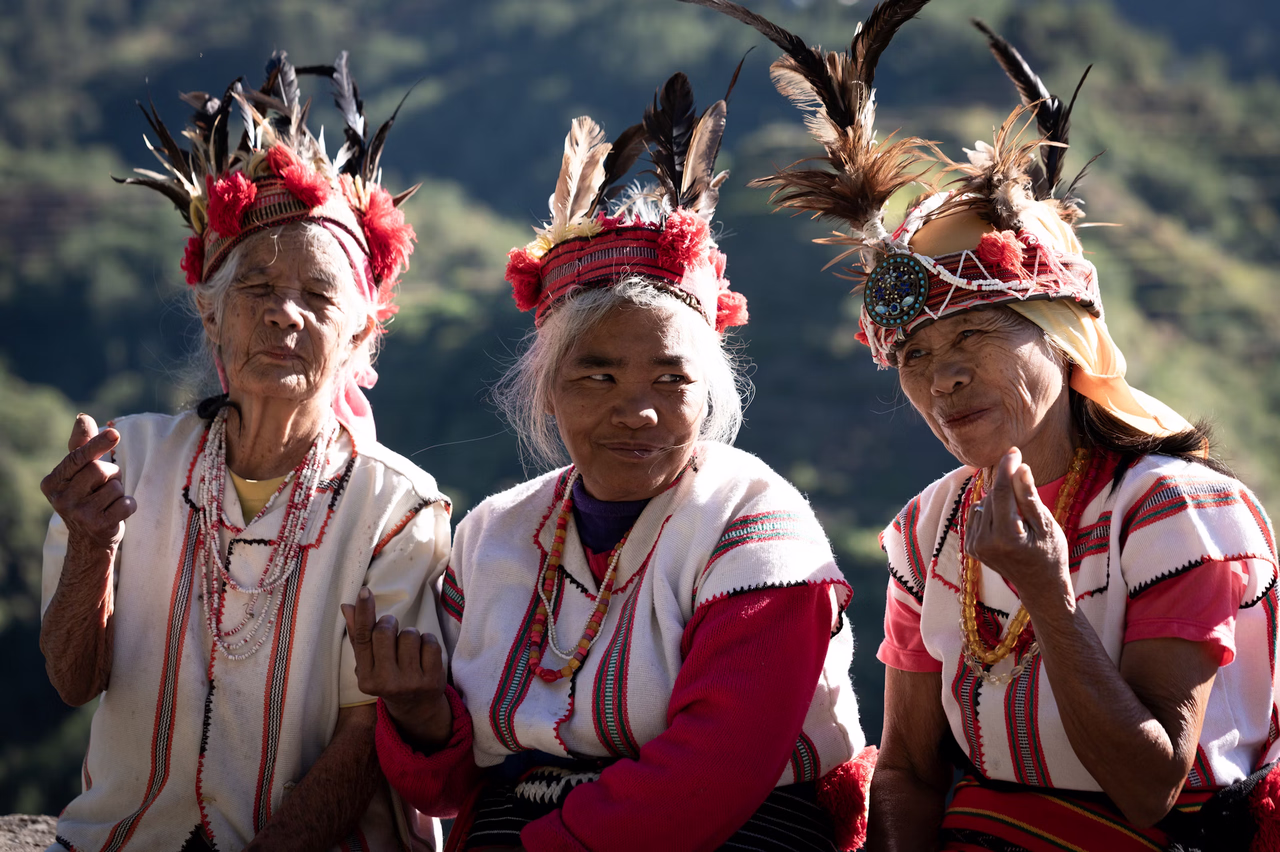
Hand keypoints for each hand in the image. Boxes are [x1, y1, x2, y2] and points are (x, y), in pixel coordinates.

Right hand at [40, 414, 136, 548]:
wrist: (89, 540)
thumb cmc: (87, 498)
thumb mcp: (80, 473)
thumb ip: (82, 446)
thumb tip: (82, 417)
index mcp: (53, 482)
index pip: (77, 458)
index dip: (97, 445)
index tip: (114, 433)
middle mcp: (60, 498)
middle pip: (100, 469)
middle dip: (112, 474)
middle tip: (106, 486)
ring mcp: (78, 514)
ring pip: (116, 486)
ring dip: (120, 491)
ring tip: (108, 502)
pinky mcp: (98, 526)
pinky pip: (127, 503)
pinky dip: (129, 505)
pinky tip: (116, 514)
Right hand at [341, 587, 451, 749]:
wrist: (417, 708)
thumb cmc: (389, 678)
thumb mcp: (370, 664)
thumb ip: (359, 636)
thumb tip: (346, 606)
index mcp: (366, 678)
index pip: (362, 639)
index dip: (363, 612)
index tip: (365, 592)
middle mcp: (386, 681)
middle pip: (385, 632)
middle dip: (390, 623)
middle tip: (392, 630)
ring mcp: (410, 682)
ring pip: (409, 634)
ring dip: (410, 634)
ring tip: (409, 649)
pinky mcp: (432, 680)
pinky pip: (430, 642)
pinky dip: (427, 641)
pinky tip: (423, 654)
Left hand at [964, 447, 1072, 611]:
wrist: (1040, 586)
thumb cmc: (1051, 555)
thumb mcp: (1046, 525)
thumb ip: (1029, 497)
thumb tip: (1020, 467)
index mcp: (1006, 537)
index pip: (1002, 491)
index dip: (1007, 468)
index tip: (1014, 450)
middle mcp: (984, 542)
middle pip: (993, 495)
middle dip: (1009, 487)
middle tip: (1028, 498)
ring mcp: (975, 545)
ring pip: (983, 503)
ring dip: (1000, 500)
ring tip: (1019, 518)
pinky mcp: (971, 546)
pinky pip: (977, 514)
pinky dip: (991, 511)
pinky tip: (1006, 522)